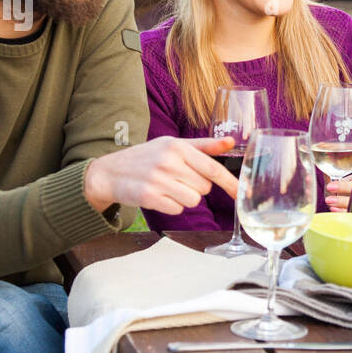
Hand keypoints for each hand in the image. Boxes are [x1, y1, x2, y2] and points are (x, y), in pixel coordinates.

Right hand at [85, 136, 236, 214]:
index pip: (212, 168)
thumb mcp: (173, 145)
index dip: (230, 183)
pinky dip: (171, 206)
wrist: (110, 172)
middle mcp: (168, 161)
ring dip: (184, 198)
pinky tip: (158, 195)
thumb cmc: (146, 157)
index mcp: (178, 146)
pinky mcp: (149, 197)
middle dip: (196, 186)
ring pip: (193, 200)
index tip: (242, 193)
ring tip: (167, 187)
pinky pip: (177, 209)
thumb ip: (204, 146)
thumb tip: (231, 142)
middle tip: (177, 178)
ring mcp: (158, 180)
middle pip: (204, 187)